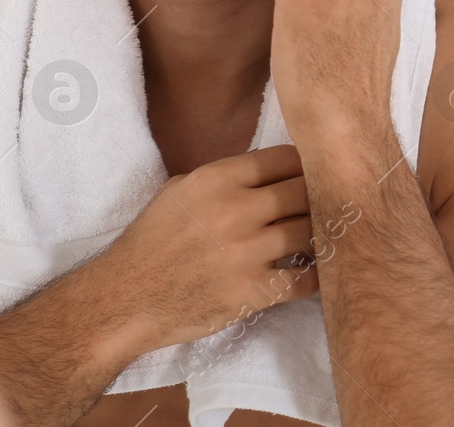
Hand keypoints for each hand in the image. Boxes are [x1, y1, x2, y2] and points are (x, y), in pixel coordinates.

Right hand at [107, 145, 319, 346]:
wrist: (131, 294)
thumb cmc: (151, 241)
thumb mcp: (177, 191)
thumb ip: (220, 180)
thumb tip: (262, 175)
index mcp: (215, 179)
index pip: (283, 159)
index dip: (302, 165)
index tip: (309, 174)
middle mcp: (236, 209)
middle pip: (305, 191)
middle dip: (317, 197)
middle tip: (322, 206)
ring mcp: (249, 251)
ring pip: (312, 232)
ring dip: (318, 235)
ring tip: (319, 237)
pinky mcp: (256, 290)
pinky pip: (307, 278)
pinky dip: (315, 275)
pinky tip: (312, 271)